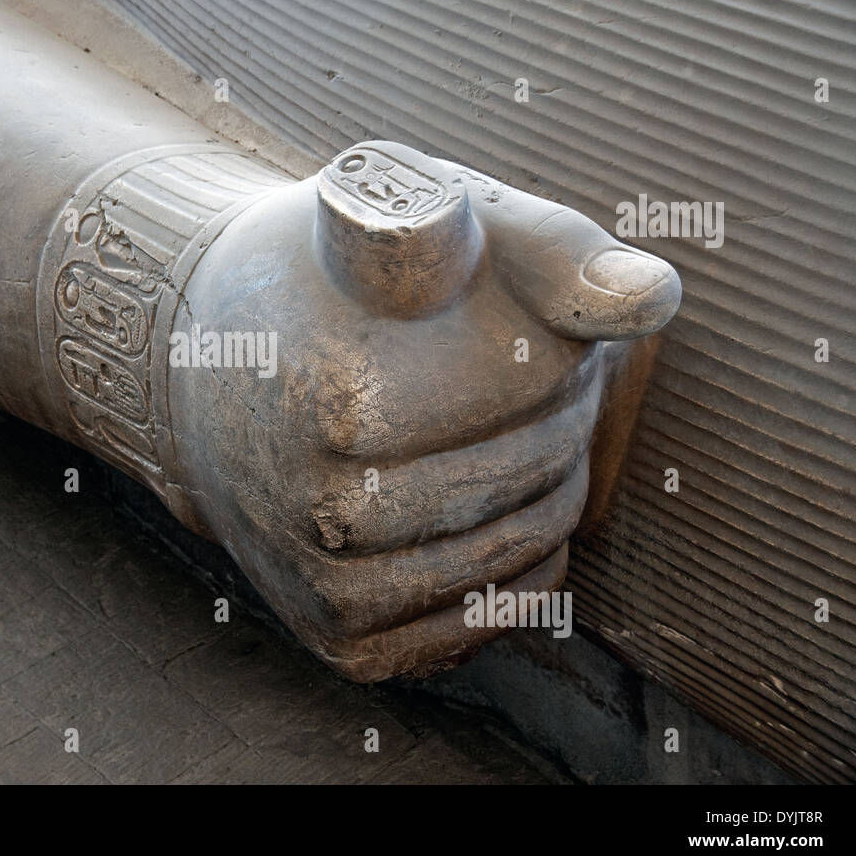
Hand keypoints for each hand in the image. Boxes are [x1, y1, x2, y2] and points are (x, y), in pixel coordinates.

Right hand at [165, 141, 679, 680]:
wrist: (205, 366)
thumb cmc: (330, 280)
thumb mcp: (424, 215)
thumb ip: (546, 248)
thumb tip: (650, 298)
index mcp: (343, 402)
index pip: (542, 386)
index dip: (554, 340)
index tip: (517, 314)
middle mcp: (324, 514)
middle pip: (537, 472)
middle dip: (562, 411)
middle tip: (529, 371)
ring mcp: (327, 587)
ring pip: (524, 549)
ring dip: (549, 485)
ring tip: (503, 429)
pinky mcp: (342, 640)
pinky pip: (491, 619)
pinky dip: (520, 565)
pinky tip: (485, 506)